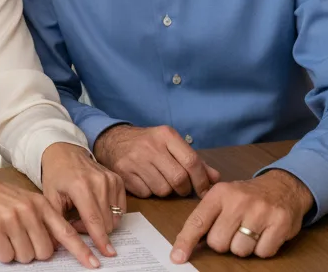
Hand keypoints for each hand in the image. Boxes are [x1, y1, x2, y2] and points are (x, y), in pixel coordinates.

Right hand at [0, 165, 102, 268]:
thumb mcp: (23, 201)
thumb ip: (41, 220)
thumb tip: (55, 246)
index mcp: (40, 204)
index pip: (66, 232)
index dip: (81, 251)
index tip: (95, 263)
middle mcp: (29, 210)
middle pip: (45, 252)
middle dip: (33, 252)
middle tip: (18, 239)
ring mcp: (13, 219)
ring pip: (25, 257)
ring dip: (15, 253)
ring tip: (4, 235)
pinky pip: (6, 257)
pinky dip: (1, 253)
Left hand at [40, 143, 125, 258]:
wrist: (65, 153)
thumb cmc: (56, 175)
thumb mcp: (50, 197)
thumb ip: (56, 221)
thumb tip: (57, 245)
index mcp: (80, 185)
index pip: (94, 219)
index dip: (100, 238)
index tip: (106, 252)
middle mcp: (99, 182)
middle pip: (106, 221)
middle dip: (93, 231)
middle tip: (76, 222)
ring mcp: (111, 180)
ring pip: (115, 217)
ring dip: (101, 223)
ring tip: (84, 214)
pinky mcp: (118, 180)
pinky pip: (120, 209)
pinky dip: (109, 214)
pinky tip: (95, 208)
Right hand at [93, 125, 220, 198]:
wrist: (112, 140)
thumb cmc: (148, 143)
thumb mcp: (170, 144)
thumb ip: (193, 160)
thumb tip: (215, 178)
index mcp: (166, 135)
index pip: (191, 161)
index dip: (201, 180)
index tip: (204, 190)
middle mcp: (151, 146)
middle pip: (178, 179)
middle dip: (184, 189)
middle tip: (181, 188)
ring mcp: (135, 160)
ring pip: (163, 190)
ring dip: (166, 191)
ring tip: (160, 180)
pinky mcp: (123, 173)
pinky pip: (146, 193)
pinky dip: (149, 192)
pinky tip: (145, 181)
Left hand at [170, 170, 314, 262]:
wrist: (283, 186)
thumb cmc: (248, 196)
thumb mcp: (223, 196)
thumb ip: (205, 217)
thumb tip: (186, 244)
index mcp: (220, 193)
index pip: (197, 221)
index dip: (186, 241)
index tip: (178, 257)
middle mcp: (239, 200)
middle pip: (218, 243)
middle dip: (224, 243)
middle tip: (234, 230)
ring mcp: (261, 211)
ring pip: (240, 251)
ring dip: (244, 247)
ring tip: (251, 231)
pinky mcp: (280, 223)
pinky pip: (263, 252)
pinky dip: (263, 249)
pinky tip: (265, 233)